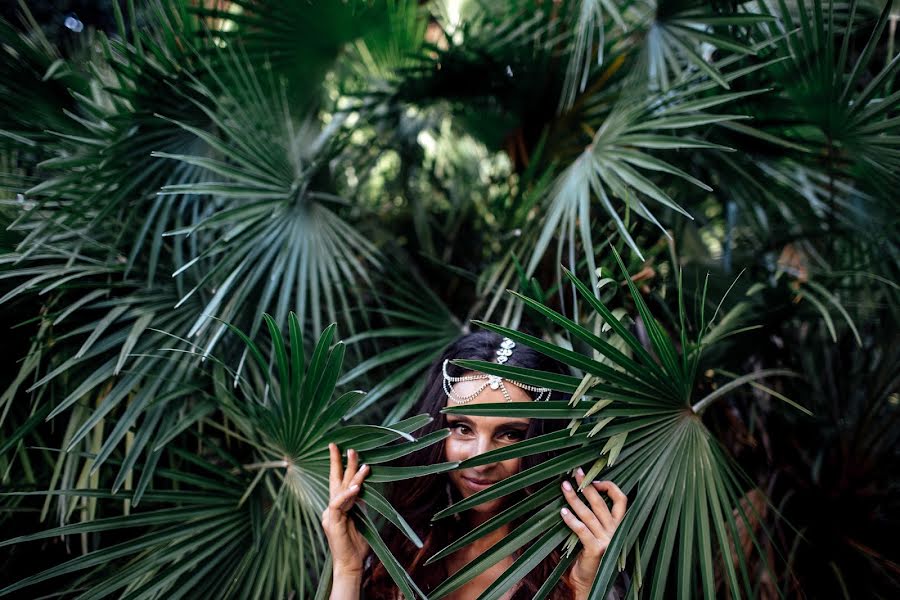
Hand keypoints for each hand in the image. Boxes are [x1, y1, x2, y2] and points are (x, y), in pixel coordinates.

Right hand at [321, 443, 370, 575]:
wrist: (350, 564)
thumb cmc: (357, 545)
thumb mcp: (361, 519)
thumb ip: (359, 504)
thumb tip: (363, 489)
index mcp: (337, 507)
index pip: (339, 483)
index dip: (341, 467)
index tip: (344, 450)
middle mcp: (331, 508)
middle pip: (335, 481)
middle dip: (338, 462)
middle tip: (344, 446)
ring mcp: (329, 514)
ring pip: (340, 490)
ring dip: (352, 476)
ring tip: (363, 463)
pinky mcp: (331, 522)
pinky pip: (338, 504)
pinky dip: (347, 495)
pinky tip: (356, 487)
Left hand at [559, 468, 626, 598]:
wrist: (589, 580)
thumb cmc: (590, 551)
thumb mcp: (597, 531)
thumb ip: (595, 515)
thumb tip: (580, 490)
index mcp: (619, 524)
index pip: (621, 499)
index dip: (609, 486)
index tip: (594, 479)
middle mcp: (616, 531)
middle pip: (601, 502)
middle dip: (586, 485)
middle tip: (575, 473)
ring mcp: (607, 540)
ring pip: (589, 513)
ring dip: (574, 498)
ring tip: (564, 487)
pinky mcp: (596, 549)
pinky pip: (581, 529)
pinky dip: (571, 519)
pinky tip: (562, 512)